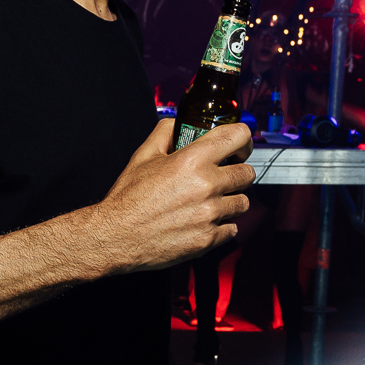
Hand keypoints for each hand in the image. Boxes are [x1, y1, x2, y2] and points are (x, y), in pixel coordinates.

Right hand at [89, 117, 254, 275]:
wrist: (116, 236)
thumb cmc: (128, 198)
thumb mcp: (143, 155)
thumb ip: (165, 132)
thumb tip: (178, 125)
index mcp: (193, 160)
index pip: (239, 137)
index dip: (243, 141)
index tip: (239, 149)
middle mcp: (207, 186)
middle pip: (247, 174)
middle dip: (237, 174)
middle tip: (222, 179)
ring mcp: (210, 214)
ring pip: (243, 203)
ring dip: (231, 202)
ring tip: (211, 204)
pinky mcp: (208, 239)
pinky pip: (231, 229)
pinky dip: (221, 227)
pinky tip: (203, 223)